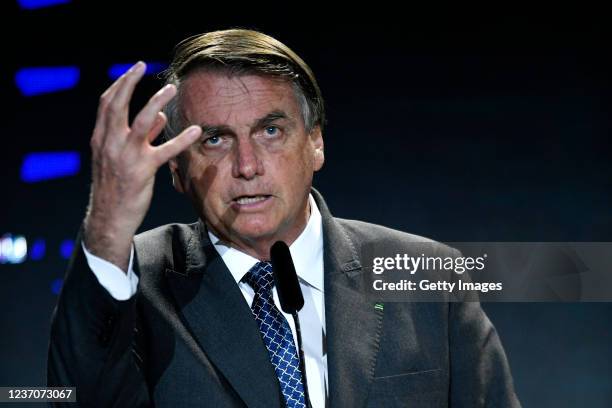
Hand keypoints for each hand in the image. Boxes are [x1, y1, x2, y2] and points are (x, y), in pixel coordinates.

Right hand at [83, 62, 200, 271]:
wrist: (109, 217)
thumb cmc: (115, 186)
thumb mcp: (119, 159)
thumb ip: (141, 136)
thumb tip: (158, 117)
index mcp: (101, 138)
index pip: (106, 104)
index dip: (119, 85)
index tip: (132, 71)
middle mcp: (110, 143)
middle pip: (117, 105)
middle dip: (129, 82)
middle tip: (142, 65)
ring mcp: (126, 156)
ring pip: (141, 121)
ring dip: (156, 101)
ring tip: (170, 89)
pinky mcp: (143, 170)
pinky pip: (165, 151)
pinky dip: (181, 139)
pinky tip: (196, 130)